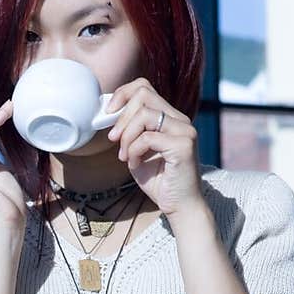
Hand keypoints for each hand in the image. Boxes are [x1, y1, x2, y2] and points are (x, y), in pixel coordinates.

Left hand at [105, 79, 202, 219]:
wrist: (179, 206)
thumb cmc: (159, 181)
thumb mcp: (137, 150)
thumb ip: (129, 131)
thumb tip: (110, 114)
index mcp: (170, 118)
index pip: (144, 88)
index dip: (122, 94)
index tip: (108, 113)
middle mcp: (180, 120)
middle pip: (143, 94)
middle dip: (121, 117)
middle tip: (114, 139)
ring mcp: (185, 131)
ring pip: (144, 114)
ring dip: (127, 136)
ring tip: (125, 156)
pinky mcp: (184, 145)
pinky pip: (147, 138)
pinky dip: (134, 151)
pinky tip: (134, 164)